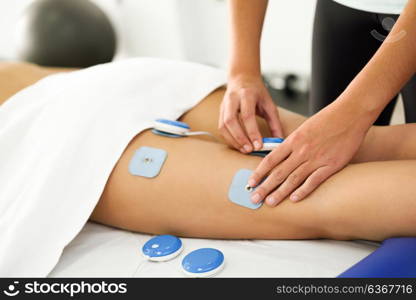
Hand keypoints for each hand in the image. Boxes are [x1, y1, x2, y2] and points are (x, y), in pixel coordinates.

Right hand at [219, 75, 283, 152]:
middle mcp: (232, 99)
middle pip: (231, 121)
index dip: (252, 132)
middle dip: (239, 138)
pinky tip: (238, 144)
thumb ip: (275, 123)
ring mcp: (224, 105)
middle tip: (249, 150)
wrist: (242, 78)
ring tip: (244, 149)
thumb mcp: (269, 104)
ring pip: (223, 125)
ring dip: (233, 140)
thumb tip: (279, 140)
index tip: (258, 145)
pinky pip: (221, 127)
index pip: (247, 115)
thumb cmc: (257, 92)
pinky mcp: (220, 111)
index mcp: (247, 94)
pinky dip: (229, 138)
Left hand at [248, 102, 368, 205]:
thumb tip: (279, 157)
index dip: (258, 173)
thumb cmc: (327, 119)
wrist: (350, 114)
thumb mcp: (304, 128)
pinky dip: (303, 191)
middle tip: (254, 199)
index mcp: (293, 140)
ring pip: (293, 179)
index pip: (270, 160)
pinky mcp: (331, 165)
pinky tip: (294, 199)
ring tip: (270, 202)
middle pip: (278, 172)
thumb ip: (292, 144)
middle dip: (264, 187)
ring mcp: (316, 158)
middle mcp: (301, 150)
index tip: (250, 183)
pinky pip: (314, 181)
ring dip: (280, 192)